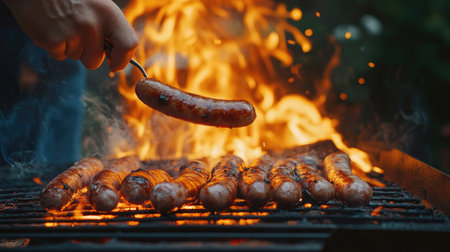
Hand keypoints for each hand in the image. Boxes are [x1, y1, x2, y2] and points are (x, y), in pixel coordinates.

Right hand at [4, 0, 138, 71]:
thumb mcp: (99, 6)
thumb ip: (111, 30)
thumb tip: (116, 59)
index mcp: (109, 13)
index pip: (128, 44)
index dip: (123, 59)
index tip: (114, 63)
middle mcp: (92, 24)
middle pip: (95, 60)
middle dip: (87, 53)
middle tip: (77, 31)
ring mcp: (71, 33)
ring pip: (76, 58)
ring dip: (70, 47)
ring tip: (63, 24)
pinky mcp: (51, 40)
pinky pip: (59, 56)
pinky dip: (55, 46)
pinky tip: (52, 27)